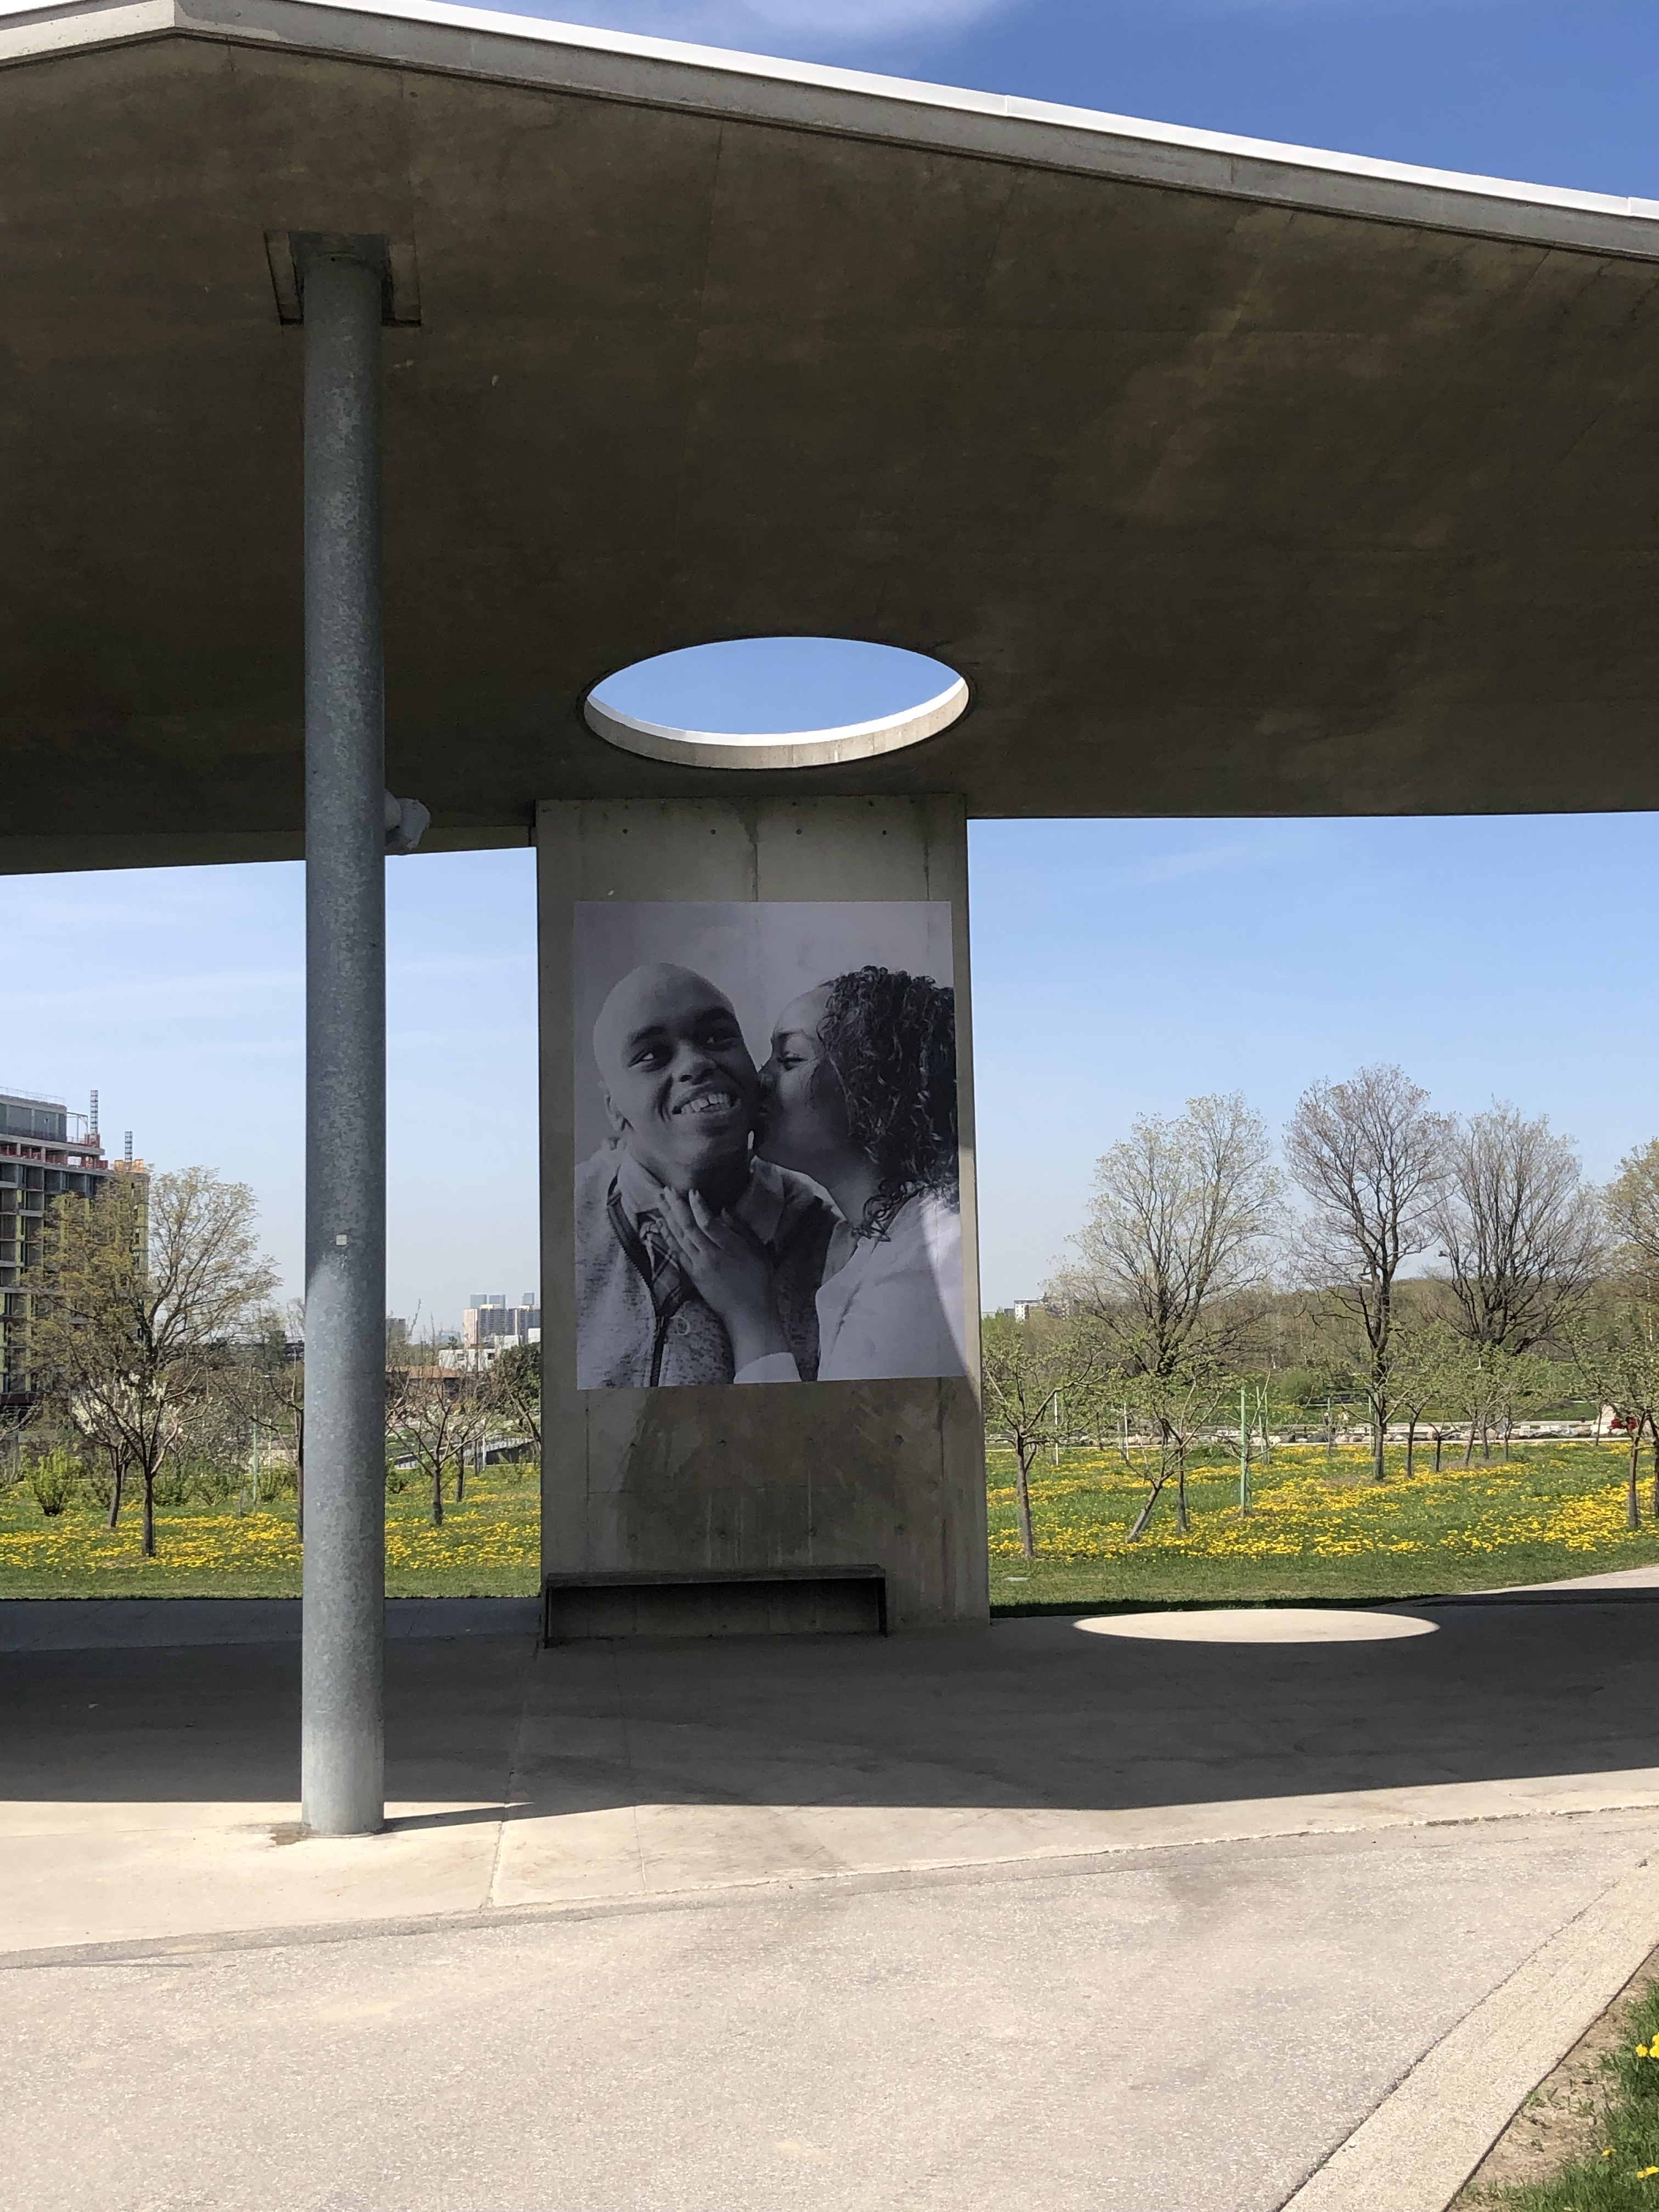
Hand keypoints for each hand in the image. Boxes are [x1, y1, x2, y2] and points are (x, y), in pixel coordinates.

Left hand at [654, 1188, 789, 1370]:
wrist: (749, 1314)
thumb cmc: (760, 1281)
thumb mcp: (758, 1251)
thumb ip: (741, 1229)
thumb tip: (724, 1210)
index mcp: (730, 1248)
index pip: (708, 1222)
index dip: (698, 1206)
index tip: (692, 1191)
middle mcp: (711, 1256)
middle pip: (688, 1227)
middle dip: (676, 1206)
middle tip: (666, 1189)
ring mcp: (699, 1267)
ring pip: (679, 1238)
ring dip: (667, 1218)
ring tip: (660, 1200)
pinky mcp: (692, 1276)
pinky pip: (676, 1253)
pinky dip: (666, 1238)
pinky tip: (659, 1226)